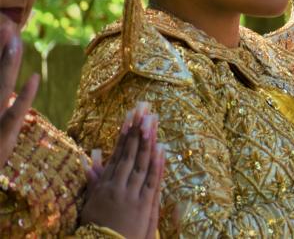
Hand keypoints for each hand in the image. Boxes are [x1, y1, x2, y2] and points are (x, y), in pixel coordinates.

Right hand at [0, 20, 37, 167]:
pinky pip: (12, 116)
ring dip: (7, 64)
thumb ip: (9, 101)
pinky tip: (35, 80)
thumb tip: (15, 89)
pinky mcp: (1, 139)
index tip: (6, 27)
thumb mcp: (3, 125)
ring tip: (14, 39)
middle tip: (8, 24)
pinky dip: (23, 99)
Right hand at [80, 103, 164, 238]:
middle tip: (143, 110)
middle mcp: (117, 185)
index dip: (124, 135)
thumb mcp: (92, 201)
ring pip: (141, 163)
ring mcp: (130, 193)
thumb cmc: (96, 225)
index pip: (117, 154)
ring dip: (147, 141)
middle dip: (137, 131)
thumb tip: (91, 161)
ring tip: (152, 122)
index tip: (129, 117)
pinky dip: (156, 164)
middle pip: (130, 153)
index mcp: (105, 183)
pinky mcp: (142, 204)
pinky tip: (160, 149)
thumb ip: (94, 180)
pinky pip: (151, 181)